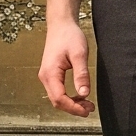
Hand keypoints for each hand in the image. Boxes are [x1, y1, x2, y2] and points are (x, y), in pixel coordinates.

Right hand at [38, 0, 94, 116]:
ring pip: (57, 97)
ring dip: (71, 103)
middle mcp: (45, 76)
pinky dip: (68, 97)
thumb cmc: (69, 36)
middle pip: (57, 101)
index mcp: (50, 73)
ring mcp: (47, 76)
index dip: (73, 108)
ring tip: (87, 104)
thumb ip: (81, 74)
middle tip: (89, 109)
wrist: (61, 24)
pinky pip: (58, 91)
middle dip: (73, 108)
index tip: (86, 111)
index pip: (59, 98)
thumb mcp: (79, 54)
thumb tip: (84, 93)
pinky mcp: (51, 74)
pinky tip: (79, 95)